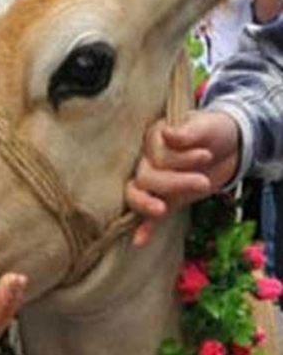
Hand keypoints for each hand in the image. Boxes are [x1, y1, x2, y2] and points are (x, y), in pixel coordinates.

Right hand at [125, 112, 239, 246]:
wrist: (229, 146)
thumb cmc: (213, 131)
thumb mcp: (205, 125)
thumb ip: (187, 131)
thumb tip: (168, 135)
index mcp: (154, 138)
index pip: (156, 154)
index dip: (179, 158)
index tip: (206, 154)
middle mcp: (148, 160)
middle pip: (146, 177)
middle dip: (174, 182)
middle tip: (204, 182)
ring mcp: (155, 182)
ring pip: (137, 195)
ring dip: (146, 204)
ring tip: (161, 210)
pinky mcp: (167, 199)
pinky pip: (148, 216)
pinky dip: (144, 228)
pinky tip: (138, 241)